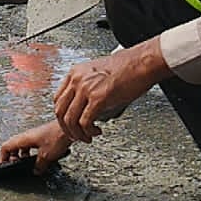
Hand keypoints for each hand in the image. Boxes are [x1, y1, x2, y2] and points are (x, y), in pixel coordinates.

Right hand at [0, 120, 73, 174]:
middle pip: (14, 147)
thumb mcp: (46, 156)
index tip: (5, 165)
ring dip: (25, 156)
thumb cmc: (57, 136)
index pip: (5, 147)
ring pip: (25, 146)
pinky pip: (34, 146)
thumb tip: (35, 171)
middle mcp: (28, 135)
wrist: (70, 127)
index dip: (3, 158)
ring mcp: (36, 135)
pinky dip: (35, 154)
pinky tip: (43, 159)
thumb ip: (39, 165)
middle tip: (18, 166)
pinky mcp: (44, 136)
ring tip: (31, 164)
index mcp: (24, 138)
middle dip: (15, 158)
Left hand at [53, 39, 170, 143]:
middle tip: (76, 136)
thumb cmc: (127, 67)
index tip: (69, 124)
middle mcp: (77, 80)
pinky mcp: (98, 98)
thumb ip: (89, 87)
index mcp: (76, 73)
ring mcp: (86, 88)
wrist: (141, 63)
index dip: (62, 116)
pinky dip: (89, 132)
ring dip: (78, 134)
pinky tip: (97, 132)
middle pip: (60, 111)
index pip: (58, 99)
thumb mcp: (99, 74)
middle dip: (67, 128)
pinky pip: (85, 122)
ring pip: (70, 119)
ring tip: (88, 137)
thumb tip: (89, 105)